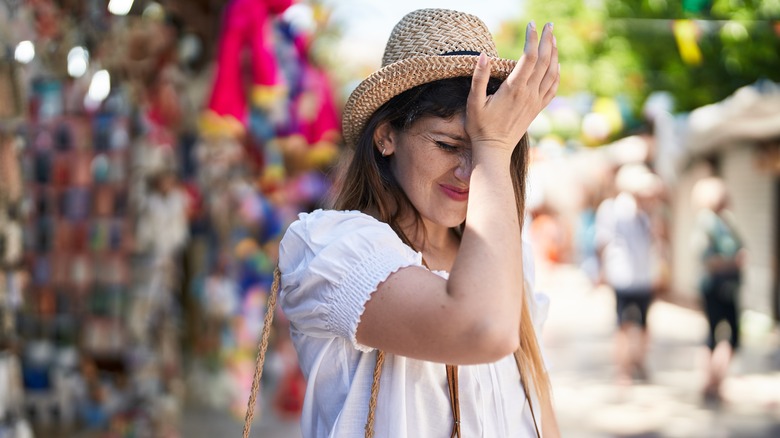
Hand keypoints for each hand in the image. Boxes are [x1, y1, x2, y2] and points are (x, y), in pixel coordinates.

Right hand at [466, 21, 558, 153]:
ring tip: (553, 39)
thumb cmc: (480, 127)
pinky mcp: (537, 109)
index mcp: (514, 89)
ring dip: (554, 54)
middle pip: (544, 61)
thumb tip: (483, 55)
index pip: (529, 57)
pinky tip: (556, 65)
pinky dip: (557, 74)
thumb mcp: (473, 102)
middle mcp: (529, 93)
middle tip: (548, 24)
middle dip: (547, 40)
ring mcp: (535, 102)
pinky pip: (553, 88)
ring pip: (552, 73)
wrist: (494, 150)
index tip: (531, 24)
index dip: (532, 38)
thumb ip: (478, 78)